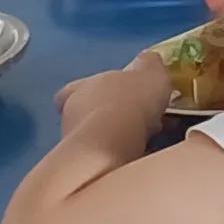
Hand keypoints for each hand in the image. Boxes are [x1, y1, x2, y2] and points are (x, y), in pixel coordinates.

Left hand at [55, 56, 172, 147]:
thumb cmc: (131, 100)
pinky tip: (142, 156)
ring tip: (146, 140)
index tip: (107, 95)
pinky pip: (104, 157)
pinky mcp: (83, 164)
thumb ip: (148, 64)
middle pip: (87, 112)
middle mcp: (73, 112)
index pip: (73, 88)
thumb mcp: (150, 72)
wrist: (113, 143)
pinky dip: (120, 155)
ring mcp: (75, 140)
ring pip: (96, 136)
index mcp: (83, 87)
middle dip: (110, 116)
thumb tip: (147, 59)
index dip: (87, 91)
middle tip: (137, 119)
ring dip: (116, 137)